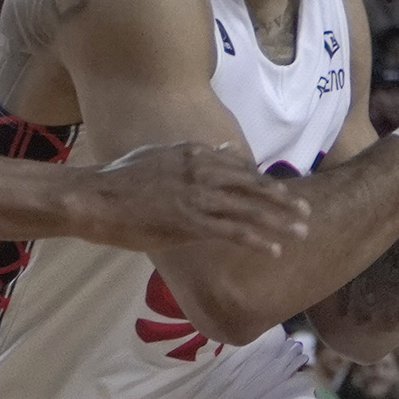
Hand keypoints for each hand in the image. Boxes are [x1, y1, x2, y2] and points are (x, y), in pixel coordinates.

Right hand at [87, 141, 309, 260]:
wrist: (93, 198)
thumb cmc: (117, 180)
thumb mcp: (157, 155)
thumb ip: (190, 153)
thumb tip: (221, 149)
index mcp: (193, 153)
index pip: (239, 167)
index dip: (262, 183)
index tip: (278, 194)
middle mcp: (201, 171)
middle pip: (253, 185)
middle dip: (282, 199)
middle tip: (305, 210)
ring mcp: (197, 197)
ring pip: (250, 208)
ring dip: (279, 221)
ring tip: (301, 231)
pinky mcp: (190, 222)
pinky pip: (233, 231)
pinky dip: (258, 240)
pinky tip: (274, 250)